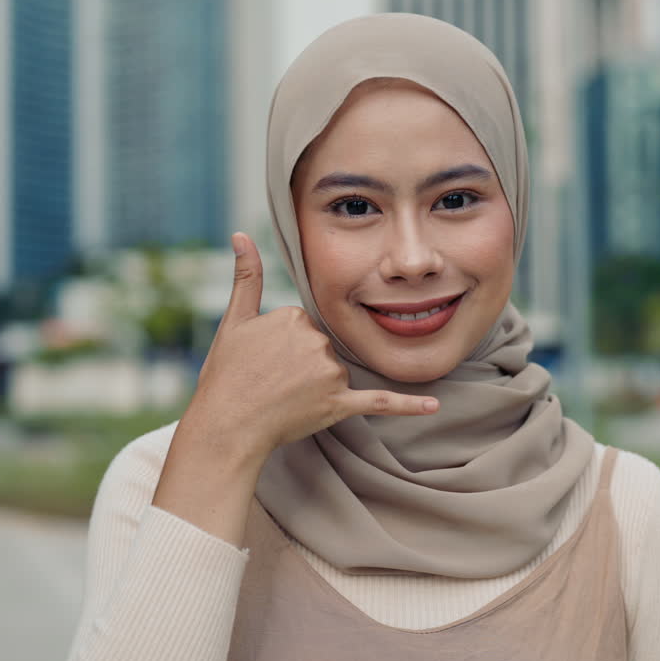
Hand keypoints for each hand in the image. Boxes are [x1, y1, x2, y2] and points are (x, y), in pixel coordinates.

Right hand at [183, 232, 438, 462]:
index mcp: (295, 316)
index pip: (303, 326)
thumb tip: (240, 234)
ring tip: (282, 398)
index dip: (282, 345)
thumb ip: (246, 275)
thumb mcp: (234, 320)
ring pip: (336, 373)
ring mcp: (330, 375)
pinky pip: (380, 402)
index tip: (262, 359)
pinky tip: (433, 405)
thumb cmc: (226, 375)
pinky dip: (407, 405)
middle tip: (270, 380)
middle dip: (301, 365)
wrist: (226, 427)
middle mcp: (317, 342)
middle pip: (322, 347)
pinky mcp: (338, 405)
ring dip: (316, 386)